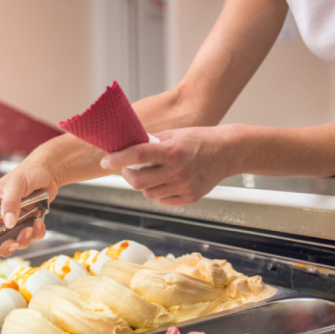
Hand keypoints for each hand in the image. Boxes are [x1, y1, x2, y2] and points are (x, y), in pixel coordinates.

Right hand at [0, 160, 60, 264]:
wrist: (49, 170)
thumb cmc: (28, 172)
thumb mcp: (16, 184)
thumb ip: (10, 203)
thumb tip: (7, 223)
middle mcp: (0, 214)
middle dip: (6, 245)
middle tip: (16, 241)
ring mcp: (14, 219)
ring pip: (14, 240)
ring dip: (24, 239)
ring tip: (32, 227)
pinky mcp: (28, 221)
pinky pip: (30, 235)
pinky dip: (36, 233)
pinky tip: (39, 223)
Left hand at [100, 125, 237, 205]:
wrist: (228, 152)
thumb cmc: (200, 140)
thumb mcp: (175, 134)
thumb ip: (152, 142)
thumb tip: (127, 147)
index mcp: (173, 151)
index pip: (138, 155)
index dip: (118, 159)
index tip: (105, 161)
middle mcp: (178, 171)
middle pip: (138, 181)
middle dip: (127, 175)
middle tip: (127, 169)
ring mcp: (184, 187)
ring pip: (148, 193)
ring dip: (144, 184)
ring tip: (153, 173)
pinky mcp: (189, 198)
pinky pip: (162, 199)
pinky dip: (158, 191)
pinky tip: (166, 180)